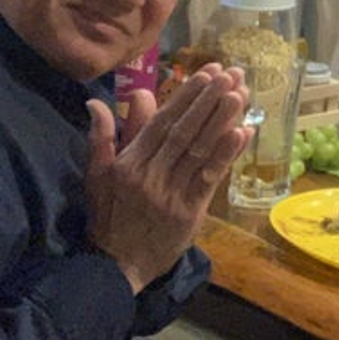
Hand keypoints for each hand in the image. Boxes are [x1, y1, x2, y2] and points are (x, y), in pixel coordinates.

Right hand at [85, 64, 249, 293]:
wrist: (116, 266)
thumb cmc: (108, 218)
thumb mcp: (96, 177)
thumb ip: (102, 139)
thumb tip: (96, 102)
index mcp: (129, 163)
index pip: (161, 122)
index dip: (185, 96)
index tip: (206, 73)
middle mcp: (150, 174)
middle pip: (184, 130)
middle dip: (208, 99)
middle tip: (230, 73)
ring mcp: (171, 192)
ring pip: (199, 150)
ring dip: (222, 120)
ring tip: (240, 93)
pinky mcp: (190, 211)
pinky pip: (210, 178)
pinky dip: (225, 155)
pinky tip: (241, 133)